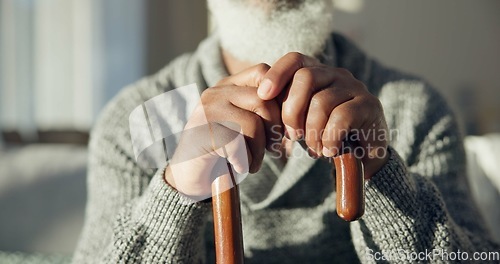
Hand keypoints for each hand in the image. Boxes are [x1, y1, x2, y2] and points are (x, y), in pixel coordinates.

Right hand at [164, 64, 281, 198]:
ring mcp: (206, 111)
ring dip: (260, 150)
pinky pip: (238, 145)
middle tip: (272, 150)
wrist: (192, 178)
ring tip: (253, 162)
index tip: (281, 126)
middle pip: (263, 100)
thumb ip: (265, 111)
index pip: (263, 72)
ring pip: (253, 124)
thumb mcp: (247, 126)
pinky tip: (239, 167)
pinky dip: (246, 161)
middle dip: (275, 130)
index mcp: (228, 86)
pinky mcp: (202, 133)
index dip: (281, 97)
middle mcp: (215, 92)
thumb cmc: (227, 152)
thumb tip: (298, 106)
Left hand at [257, 52, 388, 178]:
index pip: (295, 59)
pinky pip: (341, 118)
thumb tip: (259, 100)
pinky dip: (329, 138)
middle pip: (305, 78)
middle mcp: (336, 74)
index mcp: (317, 73)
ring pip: (321, 101)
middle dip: (292, 110)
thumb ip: (283, 109)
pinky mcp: (369, 105)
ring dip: (312, 132)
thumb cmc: (324, 135)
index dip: (277, 74)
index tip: (263, 96)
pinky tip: (328, 150)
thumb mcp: (299, 121)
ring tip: (315, 149)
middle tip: (293, 136)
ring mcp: (355, 88)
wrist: (362, 157)